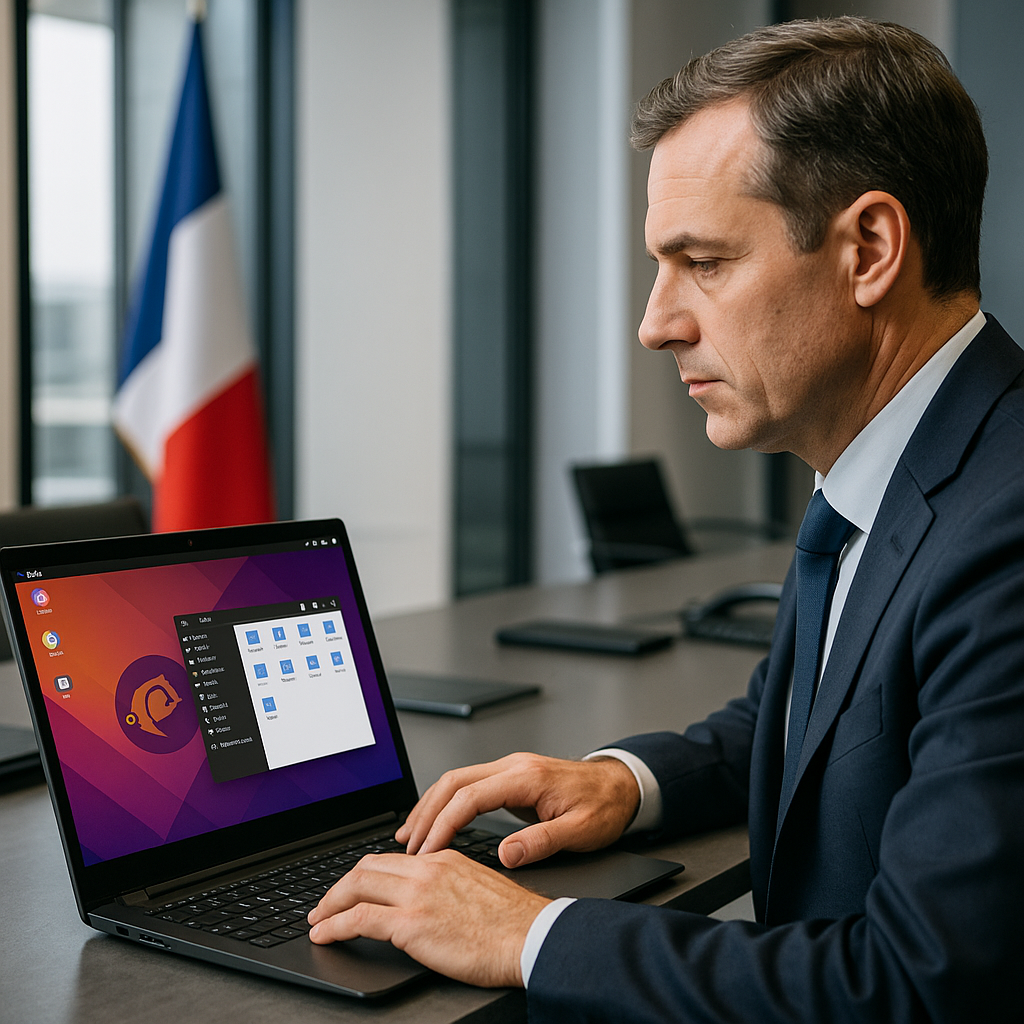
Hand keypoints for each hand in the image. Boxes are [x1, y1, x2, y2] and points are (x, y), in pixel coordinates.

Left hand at [307, 850, 549, 986]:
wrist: (531, 936)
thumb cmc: (515, 923)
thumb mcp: (480, 888)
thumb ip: (451, 886)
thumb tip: (433, 902)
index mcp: (444, 859)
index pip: (391, 859)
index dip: (364, 874)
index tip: (352, 889)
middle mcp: (427, 869)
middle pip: (367, 867)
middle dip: (340, 886)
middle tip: (326, 903)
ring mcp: (417, 894)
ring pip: (357, 887)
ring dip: (330, 904)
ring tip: (318, 919)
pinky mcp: (411, 923)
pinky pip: (358, 919)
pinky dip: (334, 926)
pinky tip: (325, 934)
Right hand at [396, 752, 639, 866]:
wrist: (622, 786)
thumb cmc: (605, 807)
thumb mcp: (580, 832)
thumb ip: (541, 842)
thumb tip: (506, 855)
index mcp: (527, 777)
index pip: (470, 796)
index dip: (443, 824)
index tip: (428, 851)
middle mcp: (513, 766)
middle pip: (454, 782)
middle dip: (426, 813)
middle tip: (409, 846)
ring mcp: (510, 768)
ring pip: (456, 780)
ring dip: (431, 806)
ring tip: (411, 835)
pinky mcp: (510, 777)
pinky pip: (468, 784)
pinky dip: (446, 802)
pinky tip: (437, 820)